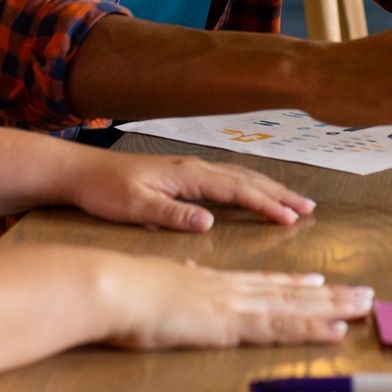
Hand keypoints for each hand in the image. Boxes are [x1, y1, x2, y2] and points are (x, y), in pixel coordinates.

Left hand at [62, 150, 316, 231]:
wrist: (81, 171)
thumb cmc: (105, 191)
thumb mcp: (135, 208)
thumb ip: (172, 215)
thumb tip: (209, 223)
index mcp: (188, 176)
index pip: (237, 190)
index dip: (266, 204)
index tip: (292, 218)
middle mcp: (195, 168)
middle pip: (247, 179)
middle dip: (280, 193)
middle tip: (310, 208)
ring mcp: (191, 169)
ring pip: (240, 176)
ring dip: (270, 188)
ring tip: (295, 201)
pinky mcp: (184, 174)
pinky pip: (228, 178)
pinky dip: (250, 185)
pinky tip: (256, 193)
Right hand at [103, 256, 374, 349]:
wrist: (113, 287)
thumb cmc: (125, 291)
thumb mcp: (159, 282)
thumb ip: (178, 280)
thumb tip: (186, 274)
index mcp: (214, 282)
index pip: (264, 282)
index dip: (296, 281)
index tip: (321, 279)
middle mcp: (232, 290)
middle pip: (291, 291)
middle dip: (330, 294)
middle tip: (363, 293)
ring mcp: (235, 305)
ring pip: (295, 306)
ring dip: (333, 307)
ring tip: (363, 306)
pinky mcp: (231, 325)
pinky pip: (281, 329)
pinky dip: (311, 329)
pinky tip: (336, 330)